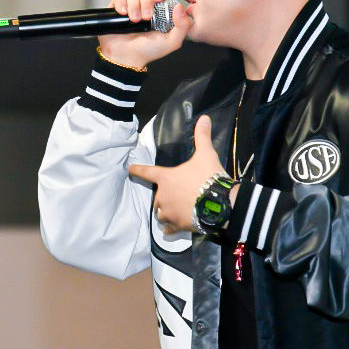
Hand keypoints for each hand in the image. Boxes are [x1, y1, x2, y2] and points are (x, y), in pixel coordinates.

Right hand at [99, 0, 188, 68]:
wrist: (126, 58)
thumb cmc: (148, 52)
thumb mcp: (172, 42)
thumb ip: (183, 26)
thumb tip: (180, 7)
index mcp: (159, 14)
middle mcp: (145, 9)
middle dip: (146, 3)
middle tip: (145, 18)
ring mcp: (131, 9)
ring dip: (134, 6)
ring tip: (134, 20)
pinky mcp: (117, 10)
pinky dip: (121, 4)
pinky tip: (123, 13)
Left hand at [129, 115, 224, 234]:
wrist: (219, 203)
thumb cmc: (209, 177)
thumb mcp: (206, 154)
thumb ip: (202, 137)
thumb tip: (204, 118)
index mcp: (166, 178)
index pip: (147, 172)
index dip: (137, 170)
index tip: (129, 169)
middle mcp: (163, 196)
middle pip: (156, 198)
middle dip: (162, 198)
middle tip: (176, 196)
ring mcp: (169, 212)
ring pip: (160, 214)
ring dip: (164, 213)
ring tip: (174, 211)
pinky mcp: (178, 225)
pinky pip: (168, 229)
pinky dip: (169, 229)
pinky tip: (171, 230)